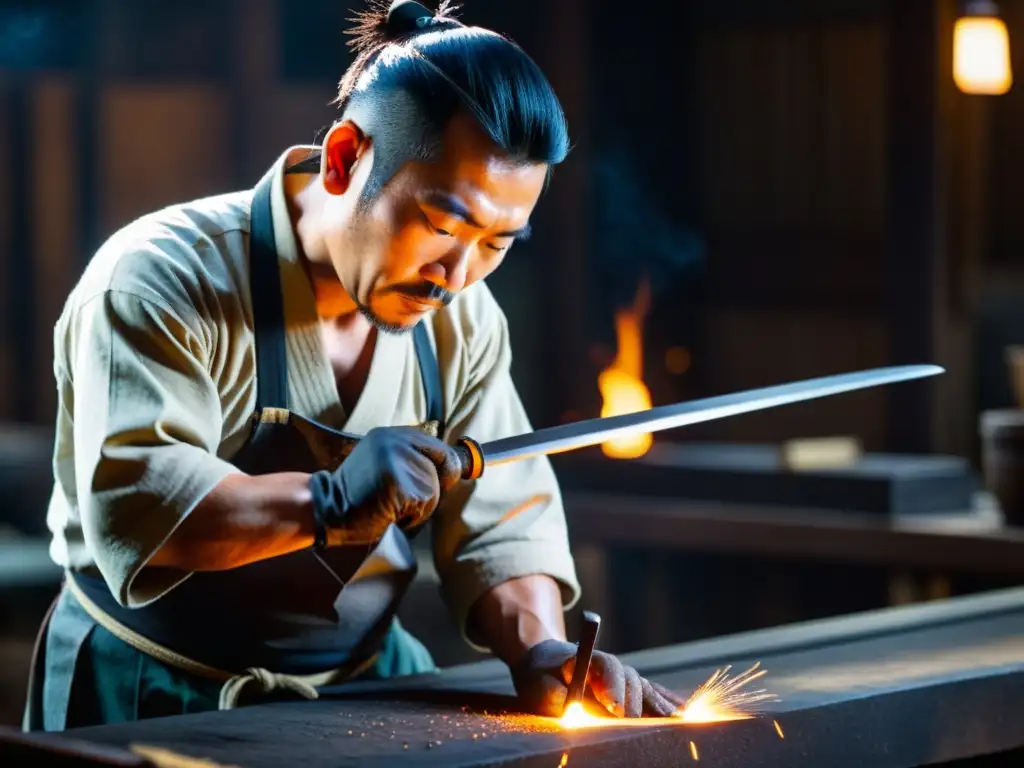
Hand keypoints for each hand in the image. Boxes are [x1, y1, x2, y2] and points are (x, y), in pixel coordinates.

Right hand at [309, 426, 462, 545]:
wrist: (324, 509)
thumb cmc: (356, 494)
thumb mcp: (382, 463)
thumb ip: (411, 460)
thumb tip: (455, 469)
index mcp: (392, 434)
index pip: (438, 446)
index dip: (447, 464)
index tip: (452, 475)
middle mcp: (396, 441)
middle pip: (443, 467)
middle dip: (431, 490)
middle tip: (401, 499)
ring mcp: (399, 462)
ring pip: (434, 490)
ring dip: (420, 508)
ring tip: (391, 507)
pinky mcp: (400, 485)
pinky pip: (424, 506)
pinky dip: (412, 518)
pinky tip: (389, 515)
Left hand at [510, 639, 686, 717]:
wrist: (547, 665)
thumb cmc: (541, 676)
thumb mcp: (538, 683)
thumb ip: (553, 693)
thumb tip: (569, 705)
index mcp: (591, 659)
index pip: (608, 668)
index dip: (613, 687)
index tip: (613, 708)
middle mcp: (614, 667)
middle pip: (631, 681)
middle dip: (634, 704)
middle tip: (633, 725)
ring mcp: (626, 679)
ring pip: (646, 690)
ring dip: (658, 707)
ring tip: (674, 723)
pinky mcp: (633, 692)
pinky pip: (655, 696)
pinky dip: (668, 704)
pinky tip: (683, 715)